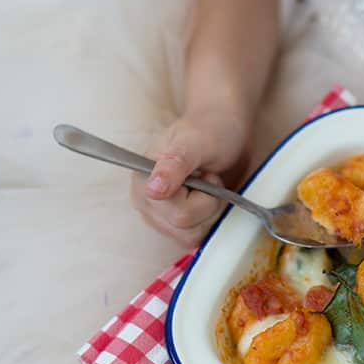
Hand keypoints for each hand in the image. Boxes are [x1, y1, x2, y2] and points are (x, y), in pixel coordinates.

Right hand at [131, 107, 249, 246]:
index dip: (202, 198)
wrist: (220, 126)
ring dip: (210, 212)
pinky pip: (193, 237)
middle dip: (208, 205)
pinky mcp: (172, 224)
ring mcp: (158, 216)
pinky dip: (208, 219)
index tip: (204, 174)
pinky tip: (207, 197)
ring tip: (208, 185)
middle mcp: (145, 202)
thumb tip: (152, 191)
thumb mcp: (194, 142)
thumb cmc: (208, 130)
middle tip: (208, 177)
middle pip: (184, 229)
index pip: (177, 214)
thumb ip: (174, 165)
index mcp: (143, 182)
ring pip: (190, 236)